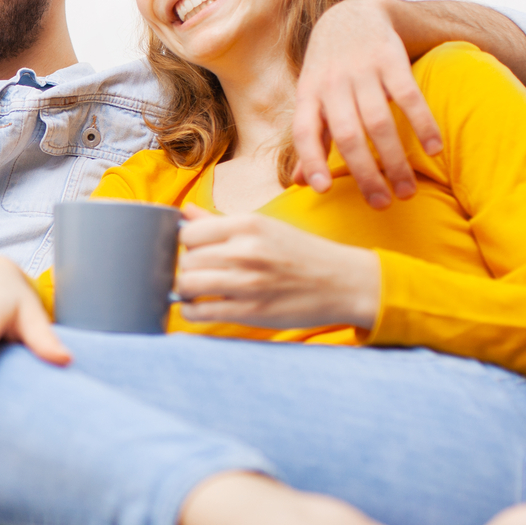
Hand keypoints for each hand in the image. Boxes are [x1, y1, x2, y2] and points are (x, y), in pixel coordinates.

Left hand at [174, 204, 379, 329]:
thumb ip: (219, 222)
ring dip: (186, 291)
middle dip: (188, 269)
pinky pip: (199, 313)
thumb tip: (184, 211)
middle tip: (202, 274)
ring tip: (198, 292)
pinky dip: (192, 312)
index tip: (197, 252)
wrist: (342, 282)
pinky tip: (201, 308)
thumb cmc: (300, 253)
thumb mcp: (264, 227)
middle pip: (185, 260)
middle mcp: (245, 250)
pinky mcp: (250, 311)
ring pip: (186, 286)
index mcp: (247, 224)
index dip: (187, 245)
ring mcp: (247, 283)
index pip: (187, 233)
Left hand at [293, 0, 442, 208]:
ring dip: (395, 159)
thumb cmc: (329, 70)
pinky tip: (433, 150)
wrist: (352, 15)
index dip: (311, 159)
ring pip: (378, 121)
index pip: (305, 131)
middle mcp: (333, 83)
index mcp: (309, 95)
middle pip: (347, 134)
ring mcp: (363, 70)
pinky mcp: (391, 59)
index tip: (323, 189)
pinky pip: (409, 96)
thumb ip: (310, 139)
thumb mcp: (311, 98)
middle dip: (365, 173)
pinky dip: (422, 124)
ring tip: (407, 190)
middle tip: (382, 204)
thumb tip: (299, 183)